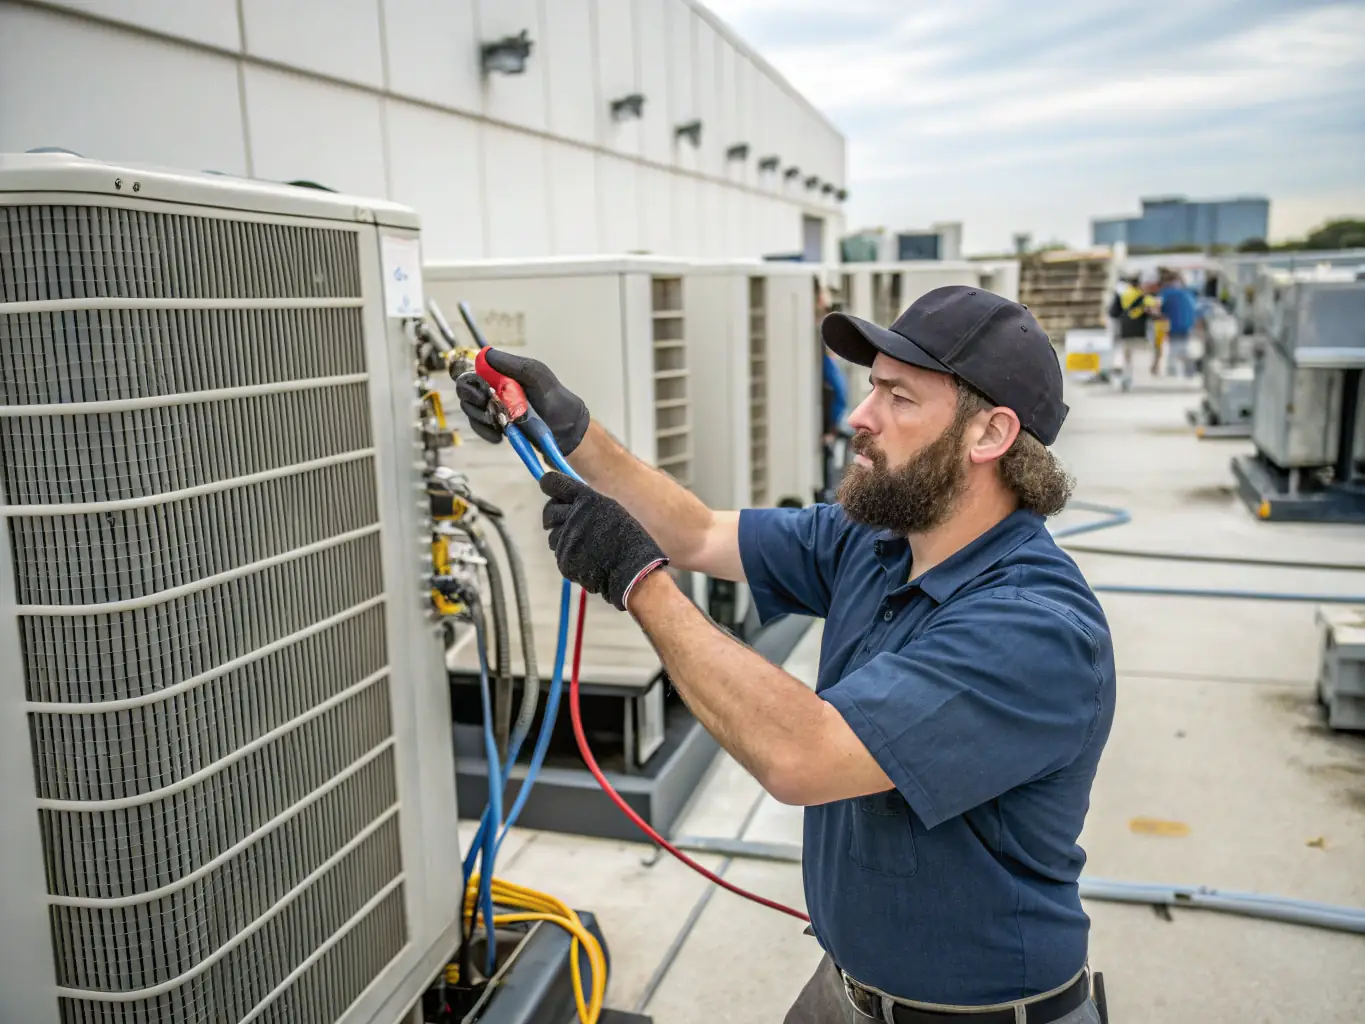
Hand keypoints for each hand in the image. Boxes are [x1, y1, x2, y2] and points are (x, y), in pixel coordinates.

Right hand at [455, 349, 590, 453]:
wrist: (566, 431)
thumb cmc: (554, 399)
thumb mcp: (537, 376)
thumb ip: (514, 365)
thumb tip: (487, 354)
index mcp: (503, 372)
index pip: (473, 370)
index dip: (470, 379)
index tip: (481, 389)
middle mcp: (495, 388)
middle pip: (466, 391)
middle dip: (473, 399)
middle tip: (488, 405)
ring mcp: (494, 407)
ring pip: (471, 410)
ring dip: (480, 417)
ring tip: (499, 423)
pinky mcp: (497, 426)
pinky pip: (480, 428)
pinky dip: (486, 432)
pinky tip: (499, 436)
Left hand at [540, 472, 667, 610]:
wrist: (634, 570)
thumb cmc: (628, 540)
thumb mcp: (612, 511)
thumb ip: (588, 504)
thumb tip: (568, 501)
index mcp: (587, 499)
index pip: (554, 483)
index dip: (549, 484)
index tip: (546, 486)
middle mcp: (574, 516)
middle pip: (549, 511)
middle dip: (551, 516)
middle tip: (557, 522)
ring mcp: (567, 538)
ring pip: (553, 536)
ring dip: (564, 540)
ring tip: (585, 547)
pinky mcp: (564, 559)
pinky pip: (561, 555)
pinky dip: (571, 557)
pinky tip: (588, 560)